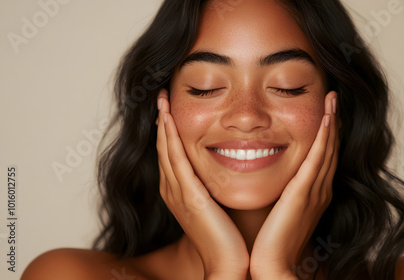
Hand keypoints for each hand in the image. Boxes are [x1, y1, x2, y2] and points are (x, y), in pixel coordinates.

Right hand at [156, 89, 248, 279]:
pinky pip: (176, 158)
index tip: (172, 109)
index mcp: (180, 193)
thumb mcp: (218, 206)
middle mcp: (173, 191)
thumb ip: (216, 187)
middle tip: (163, 97)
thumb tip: (229, 167)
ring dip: (164, 123)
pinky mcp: (188, 195)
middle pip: (164, 148)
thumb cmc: (229, 238)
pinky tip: (170, 118)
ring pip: (166, 149)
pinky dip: (171, 137)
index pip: (171, 154)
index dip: (169, 131)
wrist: (229, 264)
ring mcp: (178, 193)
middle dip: (163, 121)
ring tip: (163, 100)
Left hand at [250, 91, 338, 279]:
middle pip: (330, 149)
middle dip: (333, 122)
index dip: (326, 134)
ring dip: (331, 121)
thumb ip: (282, 194)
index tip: (325, 112)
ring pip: (328, 148)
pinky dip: (324, 136)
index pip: (323, 157)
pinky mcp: (304, 192)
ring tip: (332, 98)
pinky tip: (327, 117)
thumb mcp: (280, 212)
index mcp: (313, 194)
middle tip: (333, 98)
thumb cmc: (270, 242)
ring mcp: (315, 190)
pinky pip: (318, 157)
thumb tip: (275, 181)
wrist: (271, 265)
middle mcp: (320, 190)